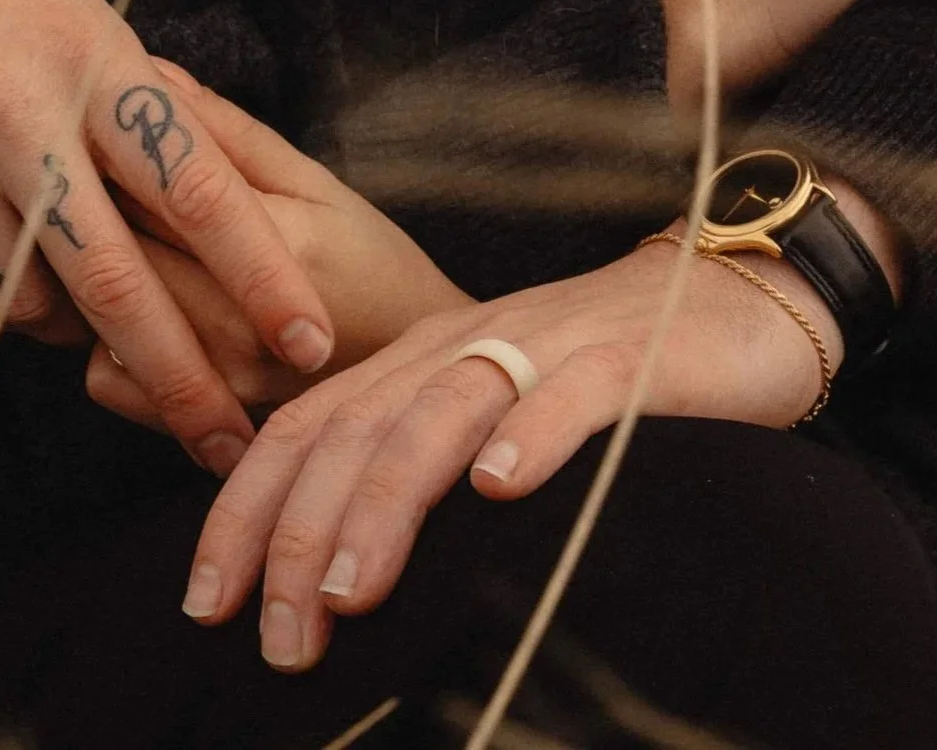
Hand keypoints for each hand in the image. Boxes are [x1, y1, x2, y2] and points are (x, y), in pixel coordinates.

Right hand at [0, 0, 333, 473]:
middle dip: (182, 378)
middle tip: (230, 444)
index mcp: (91, 64)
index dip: (260, 276)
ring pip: (31, 304)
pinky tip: (15, 270)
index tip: (309, 342)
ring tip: (101, 315)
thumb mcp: (78, 13)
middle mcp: (19, 122)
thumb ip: (133, 106)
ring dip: (79, 330)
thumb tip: (194, 204)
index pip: (198, 190)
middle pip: (119, 284)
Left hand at [86, 68, 469, 423]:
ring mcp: (214, 377)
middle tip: (84, 178)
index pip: (144, 186)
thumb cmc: (372, 261)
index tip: (87, 127)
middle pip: (110, 250)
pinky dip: (104, 345)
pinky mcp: (199, 426)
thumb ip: (228, 133)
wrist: (411, 368)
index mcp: (270, 242)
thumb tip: (151, 69)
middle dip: (83, 210)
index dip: (100, 151)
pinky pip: (104, 379)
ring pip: (93, 315)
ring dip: (88, 277)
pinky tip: (138, 314)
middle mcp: (235, 318)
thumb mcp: (315, 182)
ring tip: (118, 246)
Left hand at [182, 233, 837, 671]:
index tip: (208, 603)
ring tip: (350, 589)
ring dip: (388, 500)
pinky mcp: (629, 356)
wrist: (728, 299)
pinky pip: (572, 391)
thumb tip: (332, 584)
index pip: (308, 426)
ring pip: (442, 412)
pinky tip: (501, 488)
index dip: (247, 509)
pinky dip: (532, 435)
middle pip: (358, 427)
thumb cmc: (598, 377)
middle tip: (280, 637)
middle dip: (301, 532)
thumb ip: (418, 466)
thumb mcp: (487, 414)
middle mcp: (465, 345)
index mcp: (420, 362)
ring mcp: (546, 346)